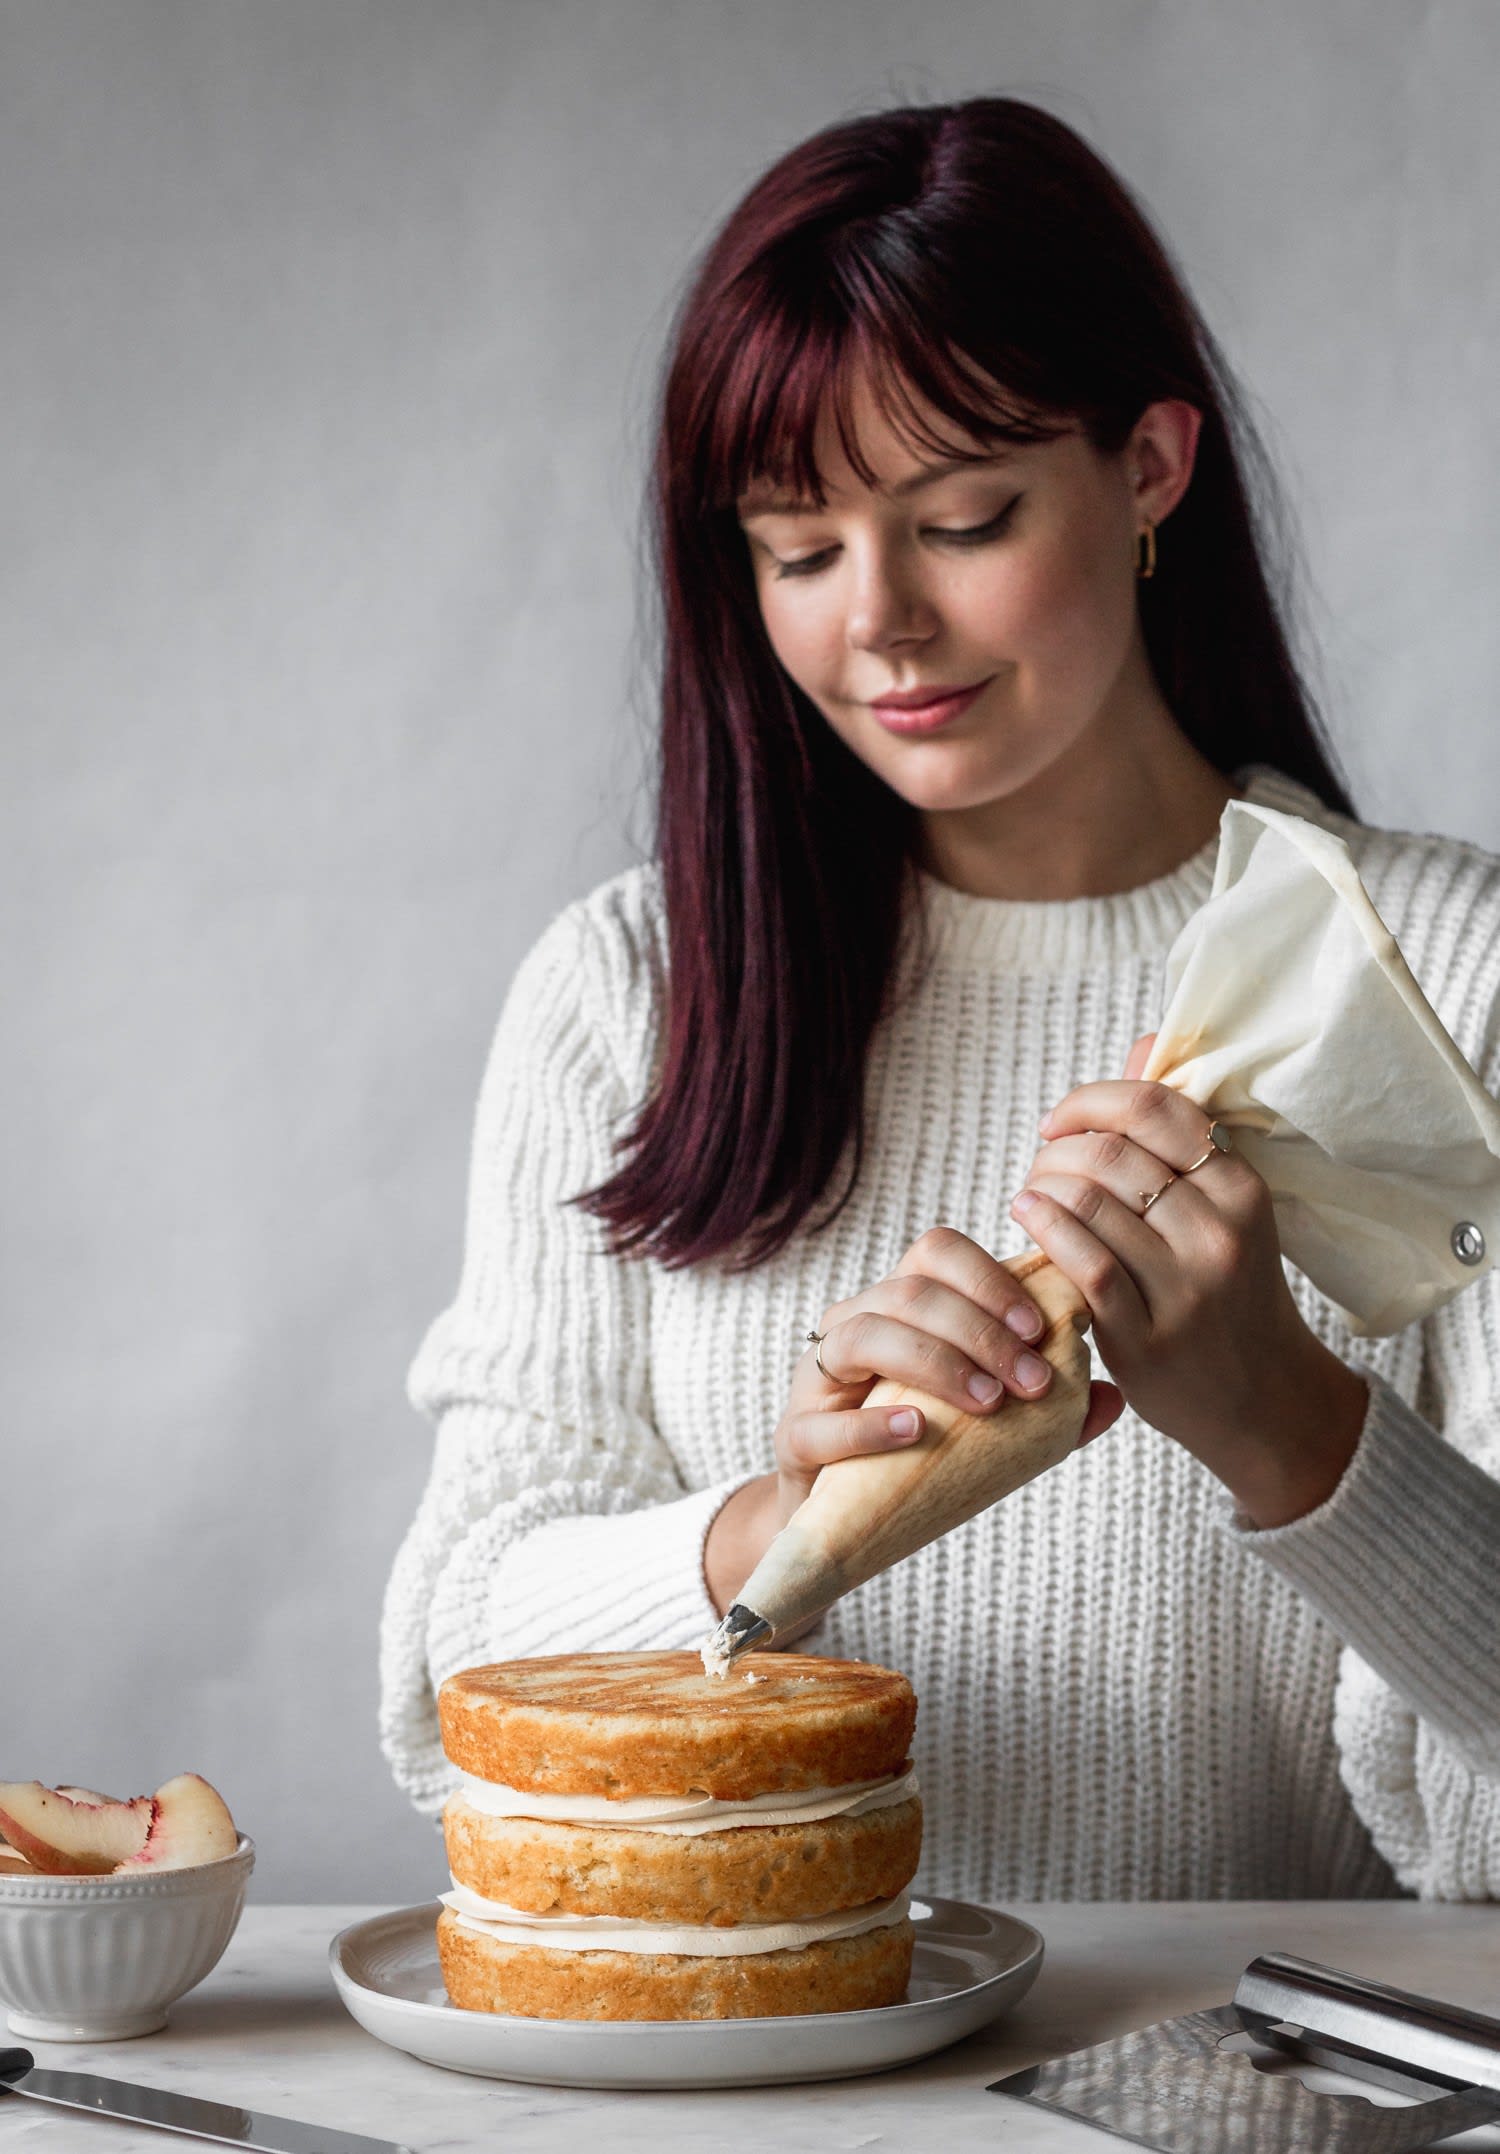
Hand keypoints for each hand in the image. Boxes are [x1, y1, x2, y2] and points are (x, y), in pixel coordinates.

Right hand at [703, 1226, 1124, 1613]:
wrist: (842, 1519)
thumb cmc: (921, 1451)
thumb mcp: (987, 1422)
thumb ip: (1049, 1412)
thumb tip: (1114, 1398)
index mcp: (901, 1307)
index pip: (936, 1252)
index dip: (989, 1278)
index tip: (1041, 1326)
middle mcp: (853, 1325)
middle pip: (908, 1290)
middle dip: (979, 1328)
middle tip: (1033, 1380)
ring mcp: (815, 1378)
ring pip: (862, 1334)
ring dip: (935, 1361)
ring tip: (988, 1402)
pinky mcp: (794, 1437)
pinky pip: (819, 1421)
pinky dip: (869, 1424)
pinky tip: (916, 1430)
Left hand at [1012, 1035, 1368, 1525]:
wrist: (1262, 1399)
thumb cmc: (1229, 1289)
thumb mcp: (1226, 1207)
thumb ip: (1181, 1129)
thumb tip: (1146, 1042)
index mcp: (1241, 1188)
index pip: (1153, 1107)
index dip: (1089, 1101)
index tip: (1060, 1121)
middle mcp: (1219, 1232)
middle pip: (1109, 1153)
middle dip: (1057, 1149)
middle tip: (1042, 1164)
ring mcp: (1183, 1287)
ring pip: (1087, 1201)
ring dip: (1041, 1187)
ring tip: (1033, 1195)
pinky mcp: (1145, 1336)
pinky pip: (1078, 1261)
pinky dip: (1042, 1227)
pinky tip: (1027, 1217)